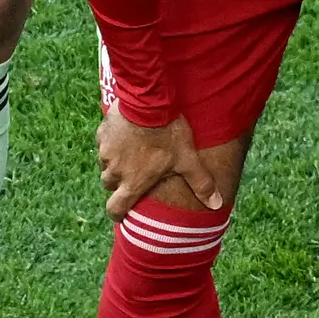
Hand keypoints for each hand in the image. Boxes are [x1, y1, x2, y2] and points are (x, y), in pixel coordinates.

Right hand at [99, 110, 233, 218]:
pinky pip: (103, 143)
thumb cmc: (168, 134)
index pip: (116, 208)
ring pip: (105, 164)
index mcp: (132, 182)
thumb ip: (201, 183)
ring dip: (116, 162)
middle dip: (120, 183)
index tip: (122, 214)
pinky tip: (127, 135)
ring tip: (133, 153)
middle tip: (135, 175)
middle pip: (110, 185)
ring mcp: (105, 152)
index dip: (118, 214)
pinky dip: (112, 143)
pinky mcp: (102, 134)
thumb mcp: (187, 159)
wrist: (148, 103)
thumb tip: (216, 204)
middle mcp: (114, 171)